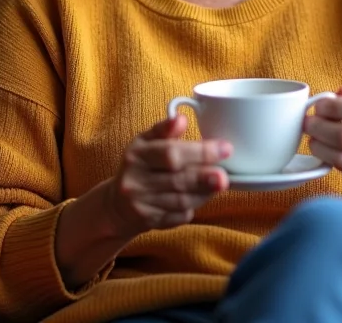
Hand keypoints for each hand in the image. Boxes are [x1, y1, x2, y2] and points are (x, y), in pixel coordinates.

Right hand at [106, 114, 231, 236]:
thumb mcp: (145, 142)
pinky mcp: (149, 222)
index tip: (224, 148)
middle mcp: (135, 181)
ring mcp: (141, 204)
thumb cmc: (139, 166)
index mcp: (137, 155)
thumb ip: (164, 129)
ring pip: (180, 200)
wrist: (117, 205)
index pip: (171, 153)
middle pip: (177, 180)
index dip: (200, 152)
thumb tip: (181, 119)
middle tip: (224, 176)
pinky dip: (194, 207)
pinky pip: (178, 216)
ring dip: (204, 193)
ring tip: (220, 184)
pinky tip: (202, 197)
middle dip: (205, 178)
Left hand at [304, 86, 341, 208]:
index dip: (334, 106)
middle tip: (308, 121)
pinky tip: (318, 147)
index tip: (319, 106)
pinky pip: (340, 163)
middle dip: (320, 125)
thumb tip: (341, 93)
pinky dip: (323, 153)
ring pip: (341, 149)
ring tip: (311, 133)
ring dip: (319, 140)